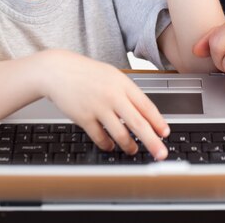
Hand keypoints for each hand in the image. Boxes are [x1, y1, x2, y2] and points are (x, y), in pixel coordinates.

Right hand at [42, 50, 168, 158]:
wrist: (59, 70)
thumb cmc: (87, 73)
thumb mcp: (112, 76)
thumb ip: (127, 93)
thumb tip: (144, 114)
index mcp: (123, 83)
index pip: (146, 106)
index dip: (158, 122)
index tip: (165, 134)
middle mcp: (113, 95)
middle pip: (138, 123)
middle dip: (152, 141)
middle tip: (161, 153)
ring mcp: (98, 107)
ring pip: (120, 134)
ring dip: (129, 146)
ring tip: (133, 149)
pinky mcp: (84, 118)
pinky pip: (100, 138)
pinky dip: (107, 145)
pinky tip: (110, 146)